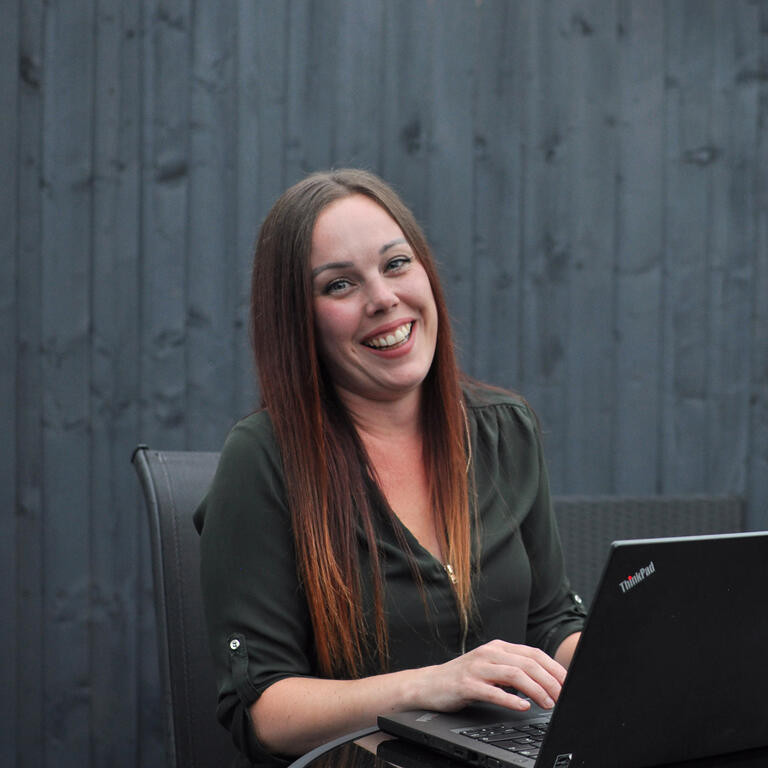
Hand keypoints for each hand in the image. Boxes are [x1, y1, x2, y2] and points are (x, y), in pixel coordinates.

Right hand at [415, 639, 566, 712]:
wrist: (430, 684)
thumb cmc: (463, 677)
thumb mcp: (491, 667)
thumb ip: (513, 669)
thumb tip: (544, 681)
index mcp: (498, 647)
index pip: (534, 653)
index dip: (554, 668)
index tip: (568, 683)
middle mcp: (489, 653)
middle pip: (528, 663)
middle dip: (550, 681)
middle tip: (562, 697)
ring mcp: (477, 668)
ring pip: (515, 674)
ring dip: (536, 690)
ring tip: (548, 703)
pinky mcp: (467, 684)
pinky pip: (493, 691)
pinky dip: (511, 699)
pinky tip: (522, 707)